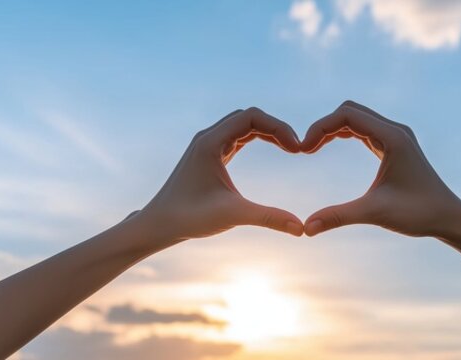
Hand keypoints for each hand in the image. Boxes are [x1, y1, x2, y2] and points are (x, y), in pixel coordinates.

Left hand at [137, 107, 304, 244]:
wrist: (160, 224)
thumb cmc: (190, 218)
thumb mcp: (232, 215)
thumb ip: (268, 217)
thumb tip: (300, 228)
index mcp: (210, 142)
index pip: (251, 117)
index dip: (278, 127)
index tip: (296, 149)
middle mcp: (208, 137)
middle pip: (249, 117)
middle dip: (276, 128)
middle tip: (296, 148)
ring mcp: (207, 144)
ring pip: (243, 125)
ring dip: (267, 132)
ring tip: (290, 148)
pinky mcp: (209, 155)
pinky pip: (236, 137)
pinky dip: (256, 138)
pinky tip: (272, 149)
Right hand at [300, 101, 460, 238]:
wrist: (448, 217)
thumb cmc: (418, 213)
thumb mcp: (375, 213)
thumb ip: (339, 216)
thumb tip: (306, 228)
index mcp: (393, 138)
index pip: (347, 115)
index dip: (320, 127)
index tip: (304, 149)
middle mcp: (395, 130)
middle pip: (349, 110)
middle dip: (324, 125)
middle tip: (305, 149)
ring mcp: (396, 136)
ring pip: (356, 118)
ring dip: (332, 129)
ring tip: (311, 149)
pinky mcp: (394, 145)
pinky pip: (363, 129)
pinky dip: (343, 134)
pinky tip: (328, 148)